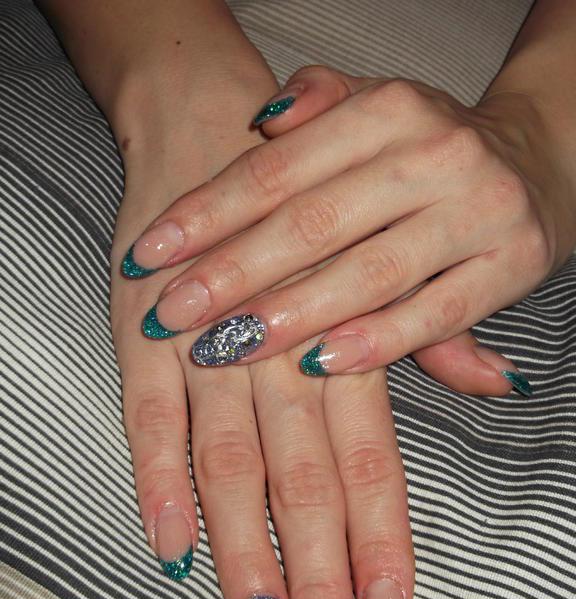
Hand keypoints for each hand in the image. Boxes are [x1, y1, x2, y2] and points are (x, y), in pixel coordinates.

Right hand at [112, 83, 419, 598]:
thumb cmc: (307, 211)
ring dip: (244, 554)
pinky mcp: (145, 329)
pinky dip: (159, 483)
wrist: (210, 125)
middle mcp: (284, 352)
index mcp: (346, 339)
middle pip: (304, 483)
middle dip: (315, 579)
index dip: (380, 545)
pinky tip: (173, 548)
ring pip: (231, 464)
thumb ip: (434, 338)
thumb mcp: (381, 260)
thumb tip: (501, 384)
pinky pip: (149, 416)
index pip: (372, 463)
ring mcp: (209, 343)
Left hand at [127, 66, 574, 381]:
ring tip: (225, 347)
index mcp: (387, 109)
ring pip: (368, 273)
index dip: (206, 214)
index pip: (276, 170)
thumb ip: (318, 105)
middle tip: (173, 315)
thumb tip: (263, 118)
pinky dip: (378, 341)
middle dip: (231, 275)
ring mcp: (477, 210)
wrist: (541, 161)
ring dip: (291, 316)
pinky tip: (321, 364)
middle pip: (312, 224)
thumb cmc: (432, 148)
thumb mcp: (377, 109)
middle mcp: (432, 153)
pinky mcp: (512, 264)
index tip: (149, 255)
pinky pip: (435, 313)